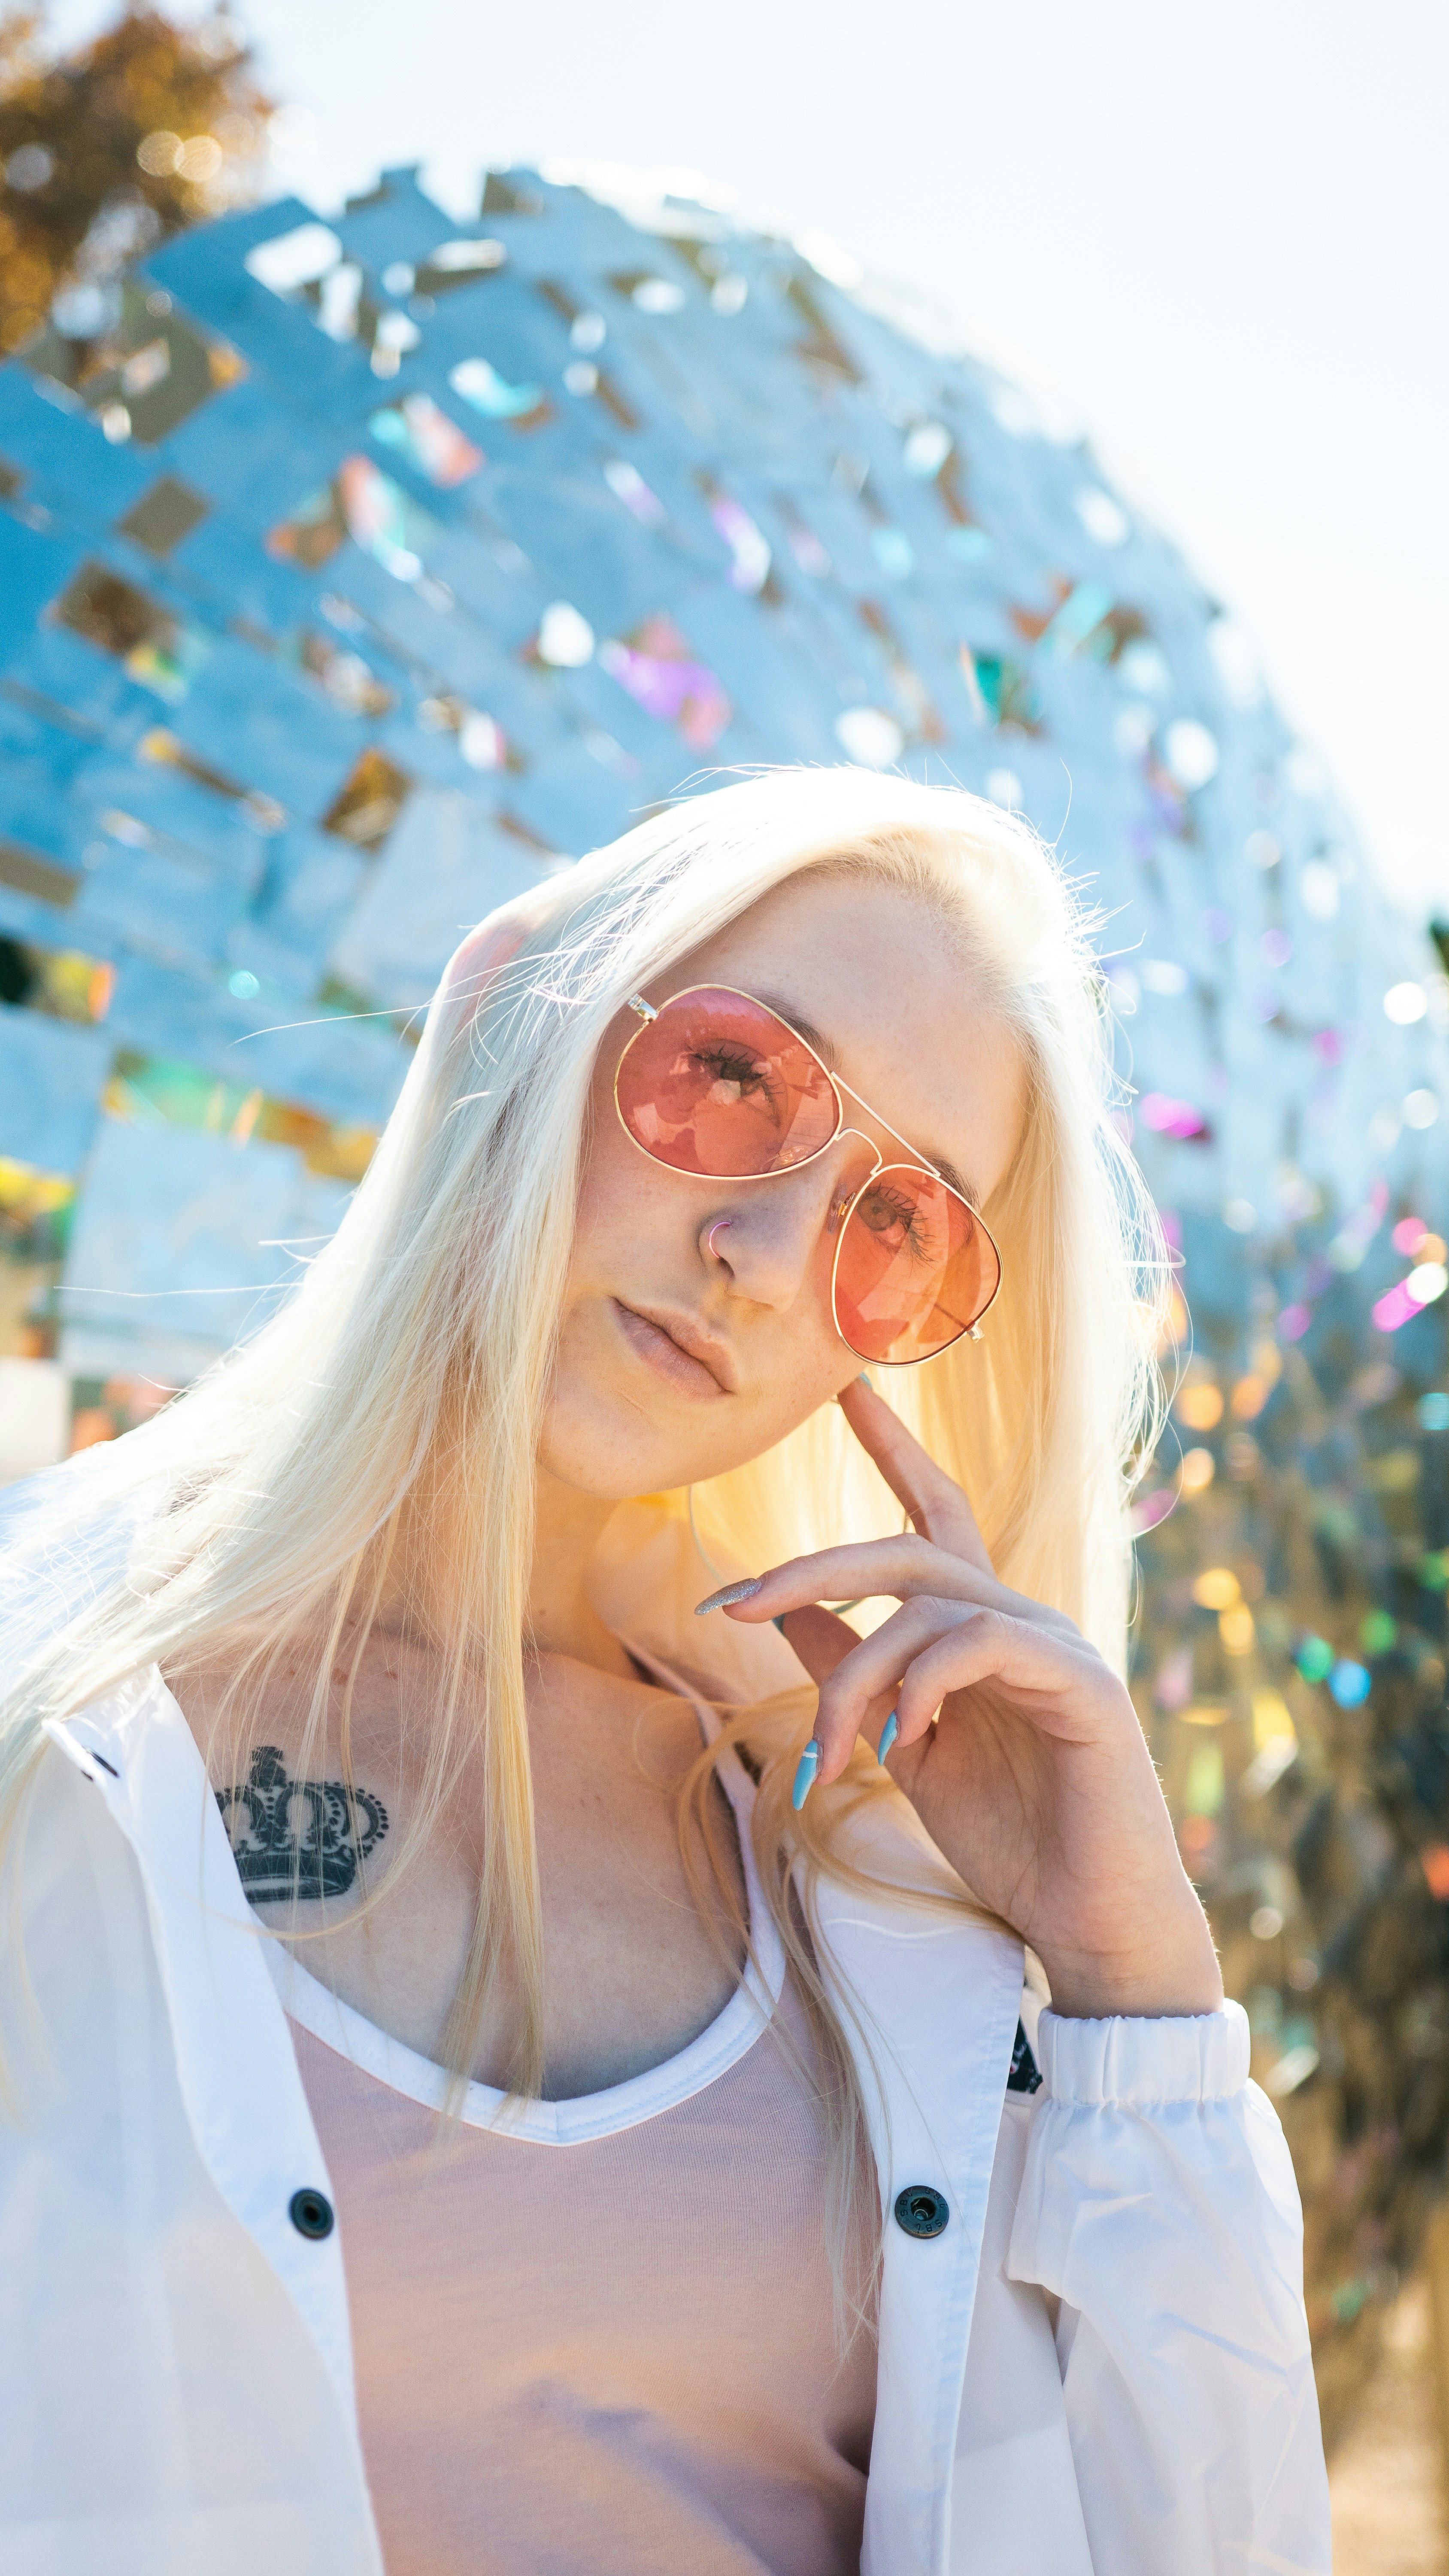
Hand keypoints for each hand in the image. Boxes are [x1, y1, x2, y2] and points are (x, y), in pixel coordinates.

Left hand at [708, 1378, 1222, 2020]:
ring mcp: (1058, 1645)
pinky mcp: (1083, 1683)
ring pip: (928, 1607)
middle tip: (739, 1603)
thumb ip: (851, 1675)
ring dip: (856, 1677)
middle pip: (910, 1551)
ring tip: (827, 1753)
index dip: (895, 1450)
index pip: (935, 1517)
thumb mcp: (903, 1748)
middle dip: (816, 1567)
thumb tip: (783, 1610)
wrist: (1087, 1919)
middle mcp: (1022, 1621)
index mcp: (980, 1633)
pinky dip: (924, 1684)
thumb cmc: (1007, 1839)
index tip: (846, 1391)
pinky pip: (982, 1643)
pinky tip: (902, 1738)